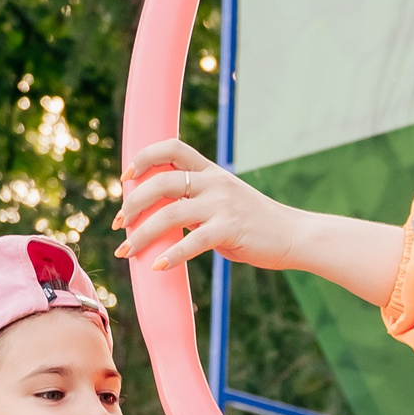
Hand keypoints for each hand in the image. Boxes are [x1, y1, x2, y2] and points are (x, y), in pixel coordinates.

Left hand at [115, 139, 304, 271]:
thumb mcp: (224, 202)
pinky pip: (192, 242)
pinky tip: (158, 266)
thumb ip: (195, 203)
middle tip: (119, 224)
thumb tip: (160, 215)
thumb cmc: (255, 224)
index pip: (171, 148)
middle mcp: (214, 183)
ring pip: (169, 214)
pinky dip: (171, 255)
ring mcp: (222, 205)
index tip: (126, 177)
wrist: (293, 235)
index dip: (143, 158)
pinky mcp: (230, 230)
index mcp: (211, 171)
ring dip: (142, 234)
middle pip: (161, 182)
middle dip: (133, 204)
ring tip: (127, 251)